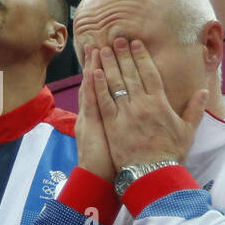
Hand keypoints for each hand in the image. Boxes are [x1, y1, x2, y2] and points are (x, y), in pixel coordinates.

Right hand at [73, 47, 115, 180]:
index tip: (115, 56)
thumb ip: (121, 127)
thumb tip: (133, 118)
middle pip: (101, 84)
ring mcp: (92, 119)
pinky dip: (92, 86)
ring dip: (96, 68)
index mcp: (105, 118)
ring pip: (94, 89)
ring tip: (97, 48)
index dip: (110, 73)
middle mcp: (96, 115)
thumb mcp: (116, 143)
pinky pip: (92, 102)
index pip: (108, 90)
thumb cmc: (113, 166)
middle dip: (104, 64)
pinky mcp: (91, 126)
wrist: (98, 181)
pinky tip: (94, 71)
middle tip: (105, 43)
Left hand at [95, 37, 204, 169]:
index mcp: (160, 104)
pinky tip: (94, 72)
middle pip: (129, 74)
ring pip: (114, 83)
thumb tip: (203, 91)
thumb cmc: (171, 154)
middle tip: (115, 39)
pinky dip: (98, 85)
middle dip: (122, 54)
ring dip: (107, 64)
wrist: (153, 174)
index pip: (149, 73)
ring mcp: (125, 114)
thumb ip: (195, 109)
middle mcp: (141, 105)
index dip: (141, 56)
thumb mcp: (188, 131)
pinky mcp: (111, 124)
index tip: (135, 43)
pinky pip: (103, 100)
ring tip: (101, 49)